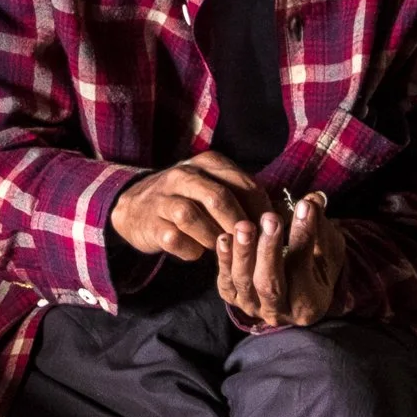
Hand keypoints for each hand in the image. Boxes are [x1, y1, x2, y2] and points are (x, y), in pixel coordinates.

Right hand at [108, 150, 269, 259]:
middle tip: (252, 245)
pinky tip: (196, 253)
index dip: (262, 210)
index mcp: (207, 164)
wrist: (135, 207)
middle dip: (239, 225)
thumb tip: (281, 218)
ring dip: (212, 237)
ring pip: (191, 216)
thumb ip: (243, 195)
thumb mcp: (213, 186)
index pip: (244, 184)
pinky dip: (189, 249)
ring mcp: (163, 199)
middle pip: (218, 197)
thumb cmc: (187, 199)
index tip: (273, 231)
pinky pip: (173, 238)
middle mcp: (183, 175)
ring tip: (221, 248)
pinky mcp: (150, 223)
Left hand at [215, 191, 344, 326]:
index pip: (302, 269)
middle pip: (269, 284)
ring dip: (243, 252)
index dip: (303, 236)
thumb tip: (313, 200)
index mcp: (309, 305)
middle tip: (270, 219)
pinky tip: (224, 237)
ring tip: (244, 225)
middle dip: (269, 249)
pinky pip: (225, 281)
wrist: (296, 283)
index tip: (304, 207)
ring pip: (244, 282)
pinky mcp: (233, 298)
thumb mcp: (326, 247)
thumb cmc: (316, 262)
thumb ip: (319, 227)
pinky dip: (224, 260)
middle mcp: (279, 313)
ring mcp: (252, 307)